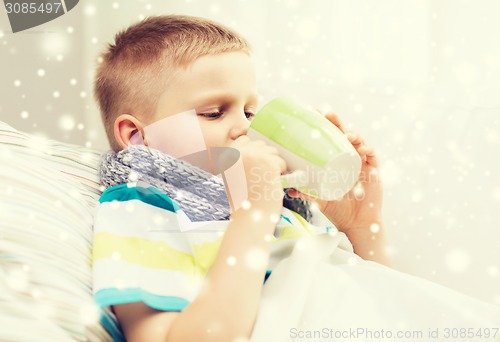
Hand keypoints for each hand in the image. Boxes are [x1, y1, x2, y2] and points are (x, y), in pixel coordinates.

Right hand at [229, 136, 285, 215]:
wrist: (250, 217)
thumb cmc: (243, 199)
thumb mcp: (232, 174)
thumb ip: (239, 157)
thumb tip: (250, 140)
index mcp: (228, 154)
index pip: (245, 140)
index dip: (253, 154)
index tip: (252, 169)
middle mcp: (240, 152)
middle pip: (261, 145)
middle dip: (265, 159)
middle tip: (260, 178)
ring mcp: (255, 156)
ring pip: (273, 152)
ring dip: (273, 166)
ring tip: (265, 181)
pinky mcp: (269, 163)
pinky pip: (281, 162)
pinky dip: (280, 174)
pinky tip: (271, 184)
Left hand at [287, 112, 382, 233]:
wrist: (356, 224)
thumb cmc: (336, 208)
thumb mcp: (318, 198)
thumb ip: (305, 192)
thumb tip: (287, 187)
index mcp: (335, 159)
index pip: (329, 137)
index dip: (323, 124)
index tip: (312, 112)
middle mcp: (348, 157)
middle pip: (344, 134)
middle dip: (337, 122)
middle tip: (327, 113)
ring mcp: (362, 162)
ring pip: (359, 141)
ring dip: (354, 134)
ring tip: (345, 134)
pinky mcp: (374, 170)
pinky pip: (373, 156)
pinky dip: (369, 150)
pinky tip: (362, 149)